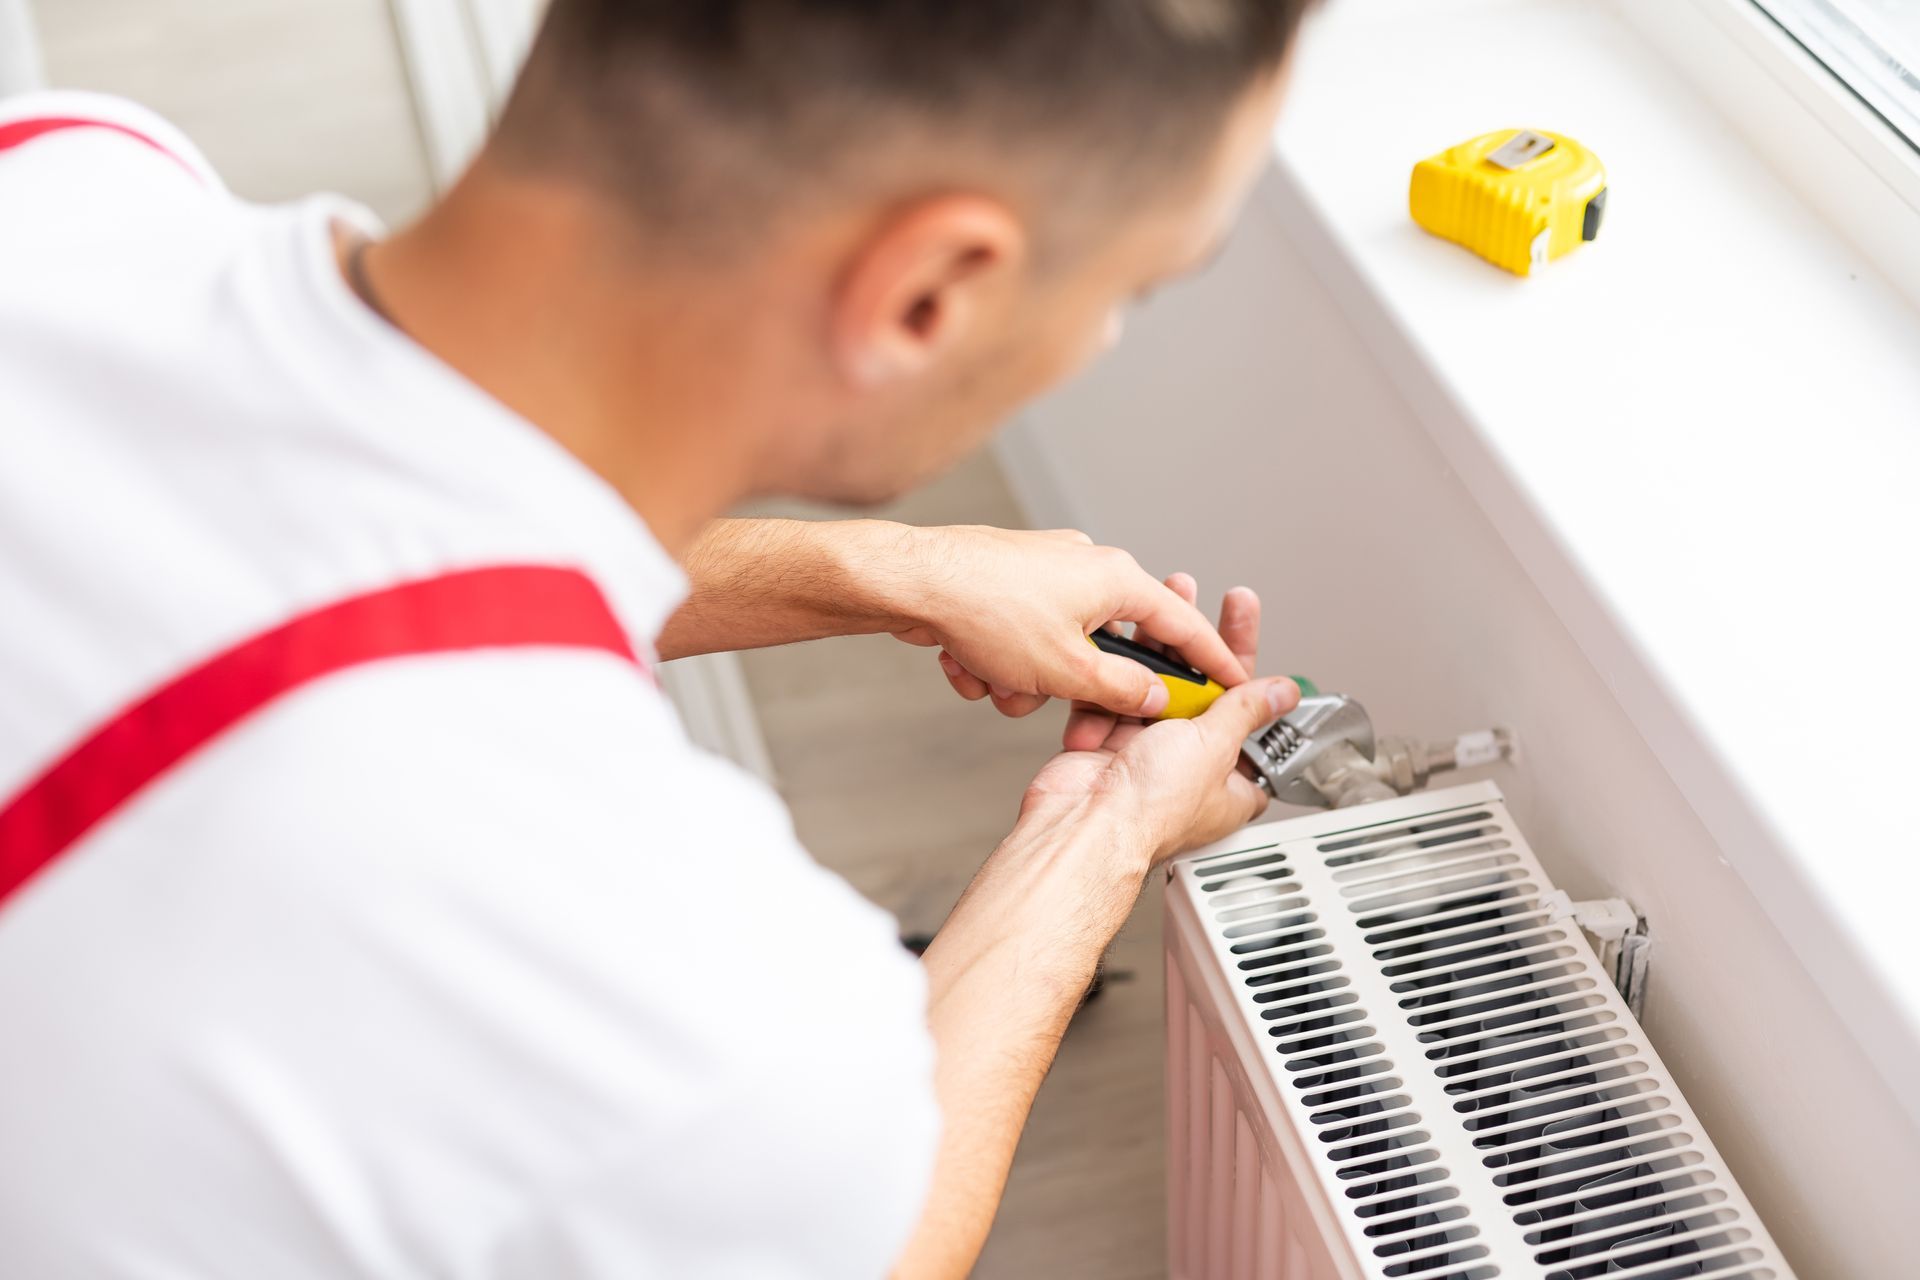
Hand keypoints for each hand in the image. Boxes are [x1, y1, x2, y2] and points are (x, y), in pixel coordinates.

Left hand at [883, 526, 1248, 719]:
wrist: (909, 583)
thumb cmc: (984, 606)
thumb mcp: (1068, 670)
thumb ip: (1122, 691)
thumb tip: (1152, 698)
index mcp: (1115, 579)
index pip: (1181, 625)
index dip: (1209, 661)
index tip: (1228, 683)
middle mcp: (1085, 571)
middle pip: (1108, 650)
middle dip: (1074, 687)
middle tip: (1060, 701)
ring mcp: (1043, 579)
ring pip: (1056, 657)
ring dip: (1025, 683)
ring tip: (994, 679)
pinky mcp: (1006, 592)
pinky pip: (1019, 647)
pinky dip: (995, 666)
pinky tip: (967, 664)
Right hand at [1020, 582, 1296, 862]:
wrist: (1082, 823)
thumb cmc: (1151, 808)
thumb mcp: (1215, 745)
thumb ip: (1246, 711)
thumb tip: (1281, 693)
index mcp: (1230, 781)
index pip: (1251, 715)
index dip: (1247, 669)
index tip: (1240, 626)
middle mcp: (1189, 768)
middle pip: (1200, 692)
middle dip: (1195, 645)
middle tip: (1195, 595)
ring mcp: (1145, 754)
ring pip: (1154, 688)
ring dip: (1152, 650)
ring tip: (1154, 605)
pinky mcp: (1106, 743)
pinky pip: (1113, 698)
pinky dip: (1112, 678)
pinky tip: (1115, 646)